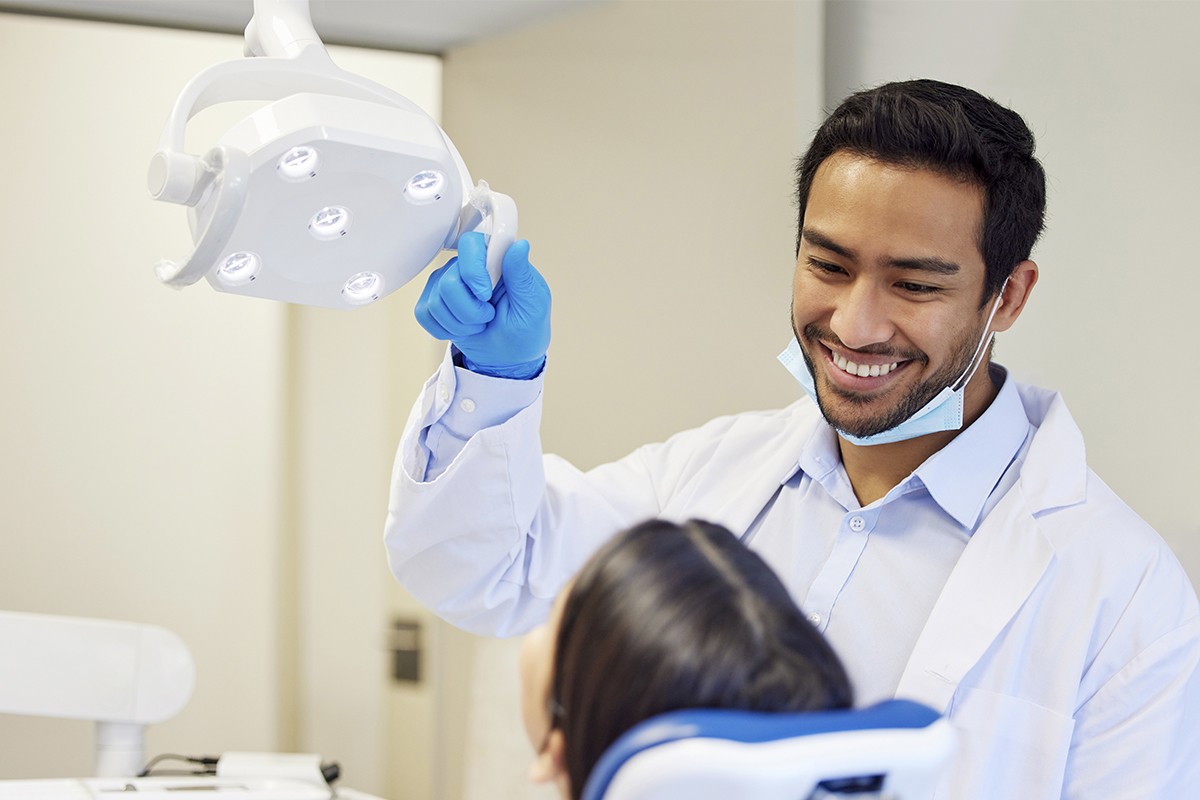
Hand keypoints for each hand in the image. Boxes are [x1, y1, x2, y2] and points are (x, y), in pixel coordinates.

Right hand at [414, 232, 550, 378]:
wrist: (510, 356)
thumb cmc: (526, 329)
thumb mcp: (533, 305)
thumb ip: (522, 275)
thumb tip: (519, 246)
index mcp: (496, 259)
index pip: (471, 244)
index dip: (472, 272)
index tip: (485, 295)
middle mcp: (468, 266)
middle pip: (449, 281)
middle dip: (469, 311)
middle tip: (488, 316)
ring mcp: (447, 282)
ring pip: (436, 301)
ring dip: (460, 324)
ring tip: (479, 324)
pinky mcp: (433, 301)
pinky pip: (424, 313)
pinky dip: (445, 330)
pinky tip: (462, 329)